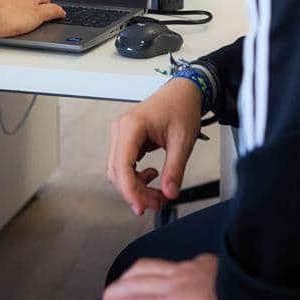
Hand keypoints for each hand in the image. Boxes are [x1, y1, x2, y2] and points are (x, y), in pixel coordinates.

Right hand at [101, 255, 219, 299]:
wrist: (263, 291)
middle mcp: (179, 284)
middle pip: (134, 283)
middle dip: (114, 292)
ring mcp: (190, 270)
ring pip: (149, 267)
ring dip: (130, 276)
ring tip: (121, 284)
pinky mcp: (204, 263)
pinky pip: (172, 263)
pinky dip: (156, 268)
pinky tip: (157, 272)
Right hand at [107, 77, 202, 215]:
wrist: (182, 92)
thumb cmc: (181, 107)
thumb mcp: (183, 141)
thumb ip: (175, 170)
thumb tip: (169, 193)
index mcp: (132, 126)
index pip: (122, 165)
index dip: (129, 190)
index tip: (141, 206)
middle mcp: (121, 130)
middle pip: (117, 172)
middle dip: (135, 192)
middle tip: (158, 202)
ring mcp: (121, 134)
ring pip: (118, 171)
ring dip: (135, 187)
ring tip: (158, 193)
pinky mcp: (126, 139)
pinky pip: (124, 165)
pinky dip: (136, 177)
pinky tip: (152, 177)